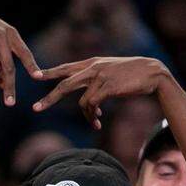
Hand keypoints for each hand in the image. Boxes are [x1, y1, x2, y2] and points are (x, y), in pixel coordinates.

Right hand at [0, 6, 39, 105]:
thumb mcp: (0, 43)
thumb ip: (4, 62)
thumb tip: (4, 85)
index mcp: (12, 35)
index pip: (25, 53)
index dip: (31, 65)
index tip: (38, 77)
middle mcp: (1, 35)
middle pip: (8, 67)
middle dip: (10, 87)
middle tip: (10, 103)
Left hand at [33, 56, 167, 128]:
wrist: (151, 73)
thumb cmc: (130, 76)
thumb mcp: (109, 74)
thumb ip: (95, 82)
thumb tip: (87, 103)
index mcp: (91, 63)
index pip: (65, 68)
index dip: (49, 72)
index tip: (34, 75)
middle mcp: (92, 67)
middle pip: (64, 85)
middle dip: (49, 98)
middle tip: (35, 109)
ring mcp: (100, 76)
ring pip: (82, 101)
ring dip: (87, 116)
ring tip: (95, 122)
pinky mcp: (108, 86)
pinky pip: (93, 105)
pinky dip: (94, 116)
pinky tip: (99, 121)